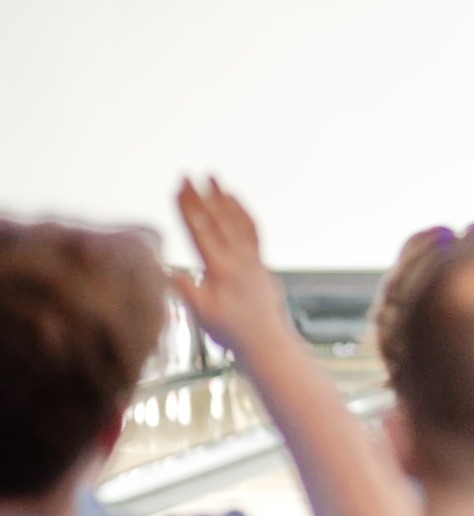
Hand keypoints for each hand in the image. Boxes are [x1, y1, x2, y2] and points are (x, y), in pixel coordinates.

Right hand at [172, 177, 295, 355]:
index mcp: (221, 268)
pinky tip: (236, 200)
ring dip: (224, 198)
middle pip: (218, 219)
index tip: (178, 187)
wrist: (266, 341)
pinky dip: (244, 213)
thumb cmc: (231, 332)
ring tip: (214, 177)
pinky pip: (253, 231)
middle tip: (189, 174)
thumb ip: (186, 289)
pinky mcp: (260, 263)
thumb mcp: (201, 314)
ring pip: (237, 221)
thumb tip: (165, 269)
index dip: (188, 207)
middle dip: (201, 195)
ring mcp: (252, 259)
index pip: (201, 230)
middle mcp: (239, 259)